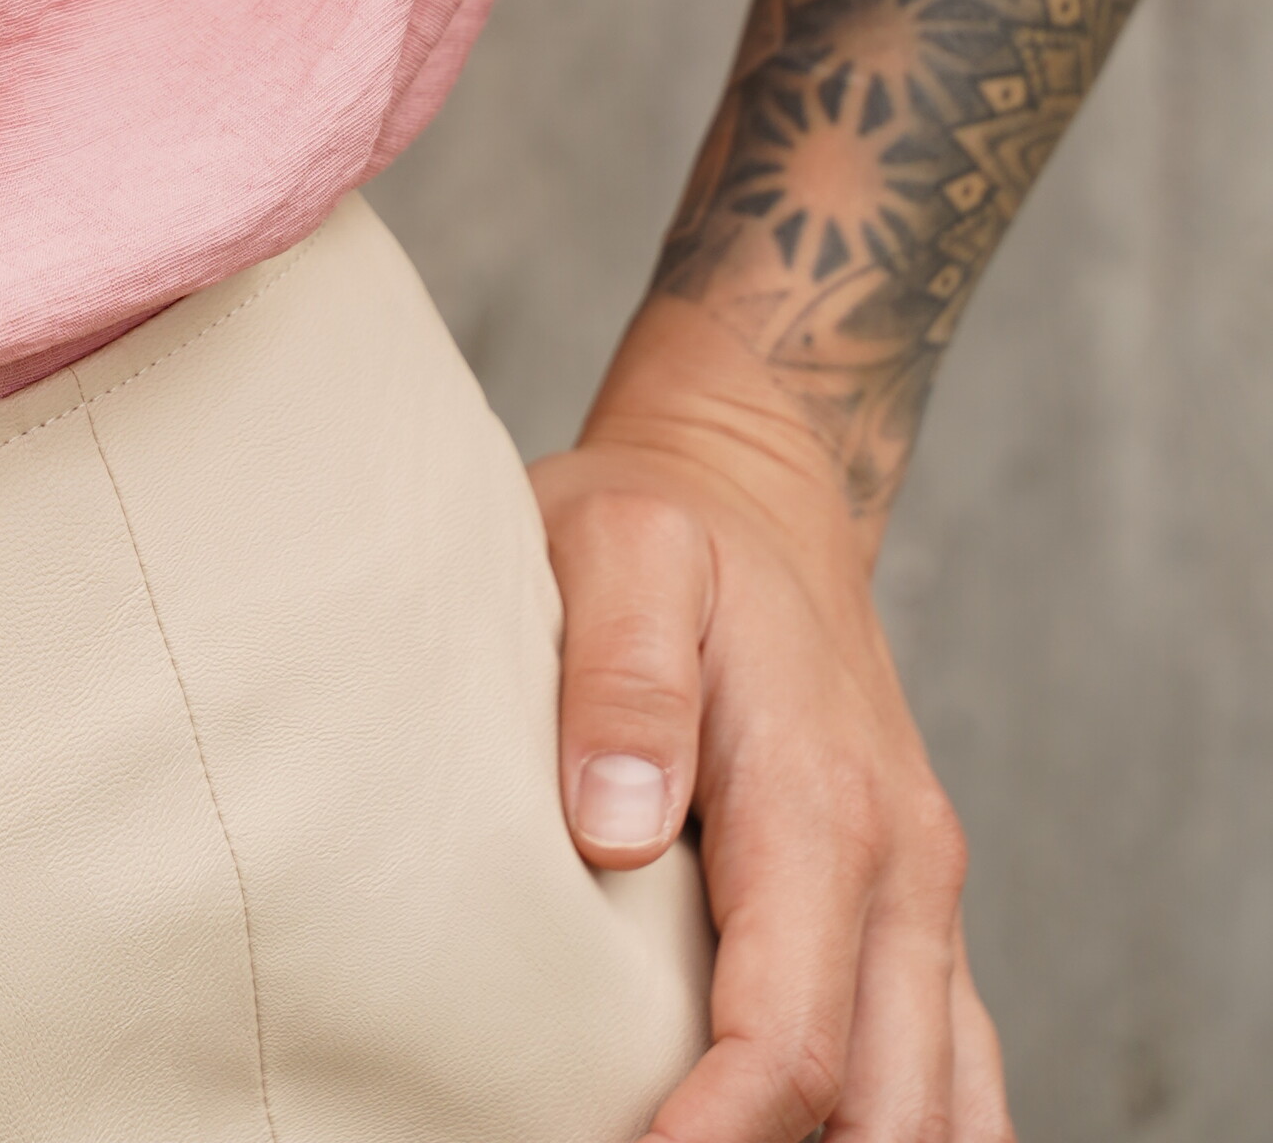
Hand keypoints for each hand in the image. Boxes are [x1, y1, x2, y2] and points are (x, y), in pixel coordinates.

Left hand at [533, 296, 1012, 1142]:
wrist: (753, 490)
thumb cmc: (662, 524)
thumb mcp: (615, 550)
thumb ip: (620, 682)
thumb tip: (613, 834)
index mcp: (824, 805)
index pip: (789, 1046)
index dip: (710, 1141)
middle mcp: (904, 874)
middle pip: (873, 1114)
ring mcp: (925, 905)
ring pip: (934, 1116)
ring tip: (706, 1139)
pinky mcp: (918, 921)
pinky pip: (954, 1082)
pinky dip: (898, 1133)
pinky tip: (810, 1135)